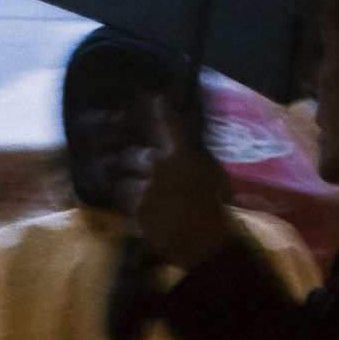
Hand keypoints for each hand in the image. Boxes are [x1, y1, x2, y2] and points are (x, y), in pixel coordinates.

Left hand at [132, 99, 232, 269]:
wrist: (204, 241)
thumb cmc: (212, 208)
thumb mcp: (211, 174)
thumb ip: (191, 156)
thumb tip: (175, 145)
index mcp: (182, 154)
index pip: (168, 122)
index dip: (159, 107)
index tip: (152, 98)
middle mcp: (160, 164)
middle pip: (134, 156)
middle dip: (138, 167)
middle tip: (150, 181)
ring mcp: (145, 186)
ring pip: (126, 181)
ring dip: (134, 191)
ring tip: (152, 205)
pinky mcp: (135, 208)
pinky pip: (126, 203)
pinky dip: (134, 210)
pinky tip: (150, 217)